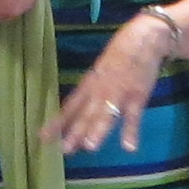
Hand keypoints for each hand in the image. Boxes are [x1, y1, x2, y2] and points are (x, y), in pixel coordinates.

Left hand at [42, 12, 175, 156]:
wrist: (145, 37)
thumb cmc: (122, 52)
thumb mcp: (101, 67)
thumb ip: (93, 86)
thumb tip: (82, 104)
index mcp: (90, 83)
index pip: (70, 106)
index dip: (57, 122)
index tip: (43, 137)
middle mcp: (100, 90)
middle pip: (85, 114)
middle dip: (75, 132)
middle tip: (65, 150)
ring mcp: (118, 93)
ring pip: (106, 114)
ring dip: (98, 130)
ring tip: (90, 147)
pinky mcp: (137, 95)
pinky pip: (133, 116)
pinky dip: (131, 131)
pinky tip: (129, 147)